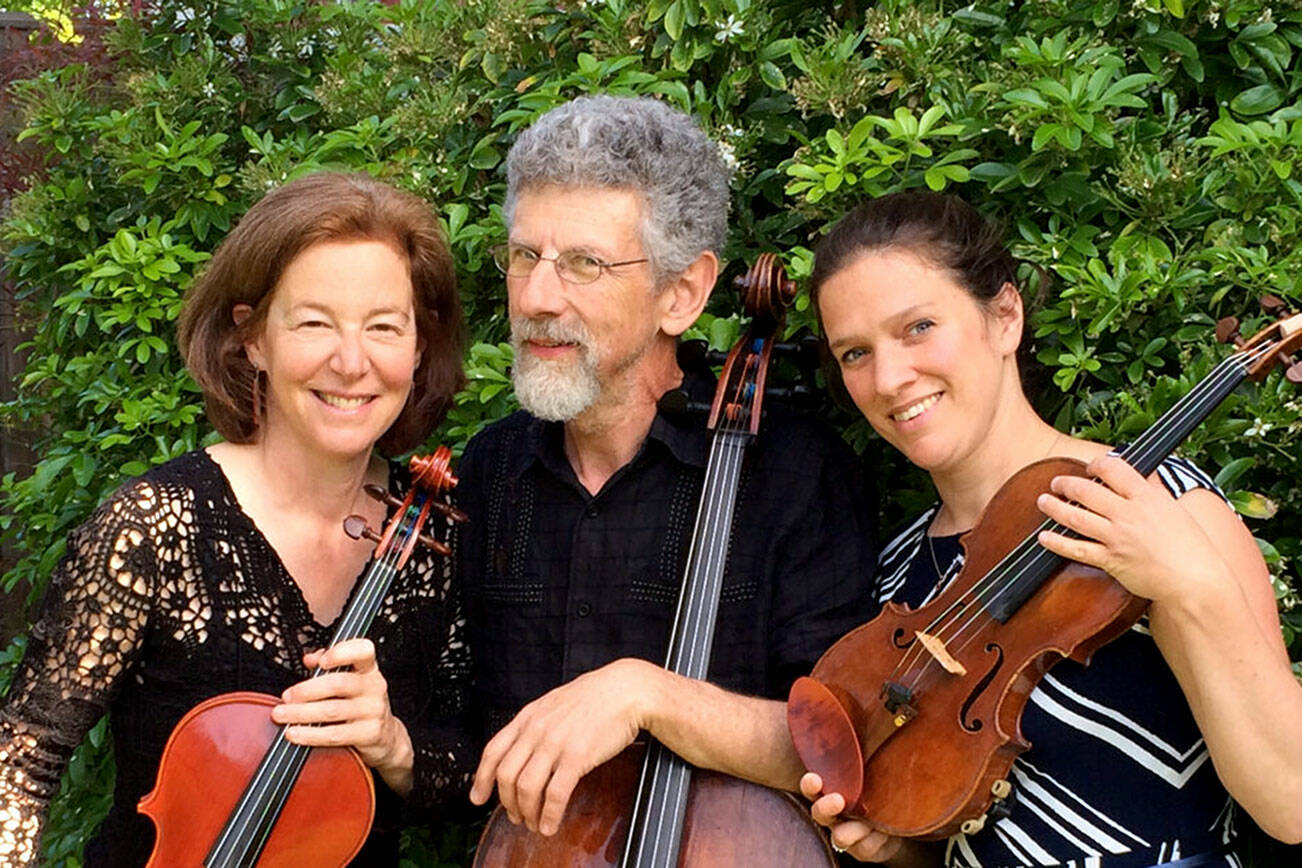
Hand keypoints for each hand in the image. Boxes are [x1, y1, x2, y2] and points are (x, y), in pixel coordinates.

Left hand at [274, 638, 412, 791]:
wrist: (385, 737)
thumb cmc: (361, 703)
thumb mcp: (352, 679)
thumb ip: (331, 664)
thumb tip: (309, 658)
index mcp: (368, 669)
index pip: (362, 651)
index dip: (342, 653)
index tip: (321, 661)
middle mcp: (374, 687)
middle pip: (338, 684)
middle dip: (307, 690)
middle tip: (287, 696)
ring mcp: (372, 711)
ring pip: (332, 710)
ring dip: (301, 713)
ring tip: (282, 714)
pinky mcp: (368, 734)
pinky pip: (334, 734)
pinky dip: (310, 734)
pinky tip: (294, 732)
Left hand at [469, 658, 658, 835]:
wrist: (625, 690)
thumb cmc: (595, 697)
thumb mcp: (554, 703)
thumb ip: (536, 724)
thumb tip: (524, 749)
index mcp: (529, 716)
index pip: (493, 750)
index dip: (481, 778)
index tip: (478, 797)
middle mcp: (537, 729)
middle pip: (506, 774)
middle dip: (507, 803)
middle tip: (515, 816)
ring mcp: (555, 743)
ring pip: (527, 788)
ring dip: (527, 812)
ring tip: (534, 823)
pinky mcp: (577, 756)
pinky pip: (555, 793)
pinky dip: (550, 814)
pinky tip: (551, 823)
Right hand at [800, 773, 902, 862]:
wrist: (895, 824)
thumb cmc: (878, 791)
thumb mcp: (872, 775)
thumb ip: (865, 764)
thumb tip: (866, 729)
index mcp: (831, 791)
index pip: (812, 787)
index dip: (810, 785)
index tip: (814, 779)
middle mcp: (832, 815)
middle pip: (819, 813)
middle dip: (826, 807)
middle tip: (838, 800)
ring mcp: (845, 834)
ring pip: (840, 836)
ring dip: (856, 828)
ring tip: (871, 822)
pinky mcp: (861, 850)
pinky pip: (866, 846)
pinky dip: (878, 837)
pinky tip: (886, 830)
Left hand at [1035, 454, 1222, 603]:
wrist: (1196, 581)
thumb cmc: (1192, 547)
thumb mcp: (1175, 509)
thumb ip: (1154, 492)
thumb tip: (1143, 476)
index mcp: (1147, 498)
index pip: (1114, 469)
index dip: (1096, 464)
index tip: (1089, 467)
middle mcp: (1129, 514)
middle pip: (1087, 491)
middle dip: (1066, 483)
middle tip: (1057, 482)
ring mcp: (1117, 537)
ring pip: (1075, 516)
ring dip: (1054, 507)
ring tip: (1043, 500)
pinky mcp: (1110, 560)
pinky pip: (1076, 549)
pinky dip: (1056, 542)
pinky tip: (1044, 537)